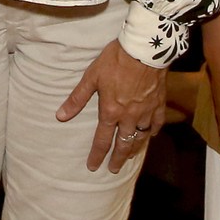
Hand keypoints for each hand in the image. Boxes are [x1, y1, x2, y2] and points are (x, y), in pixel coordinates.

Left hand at [56, 39, 166, 172]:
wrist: (143, 50)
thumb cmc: (115, 61)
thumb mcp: (91, 77)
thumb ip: (77, 99)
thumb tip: (60, 116)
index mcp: (111, 112)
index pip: (102, 140)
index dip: (97, 155)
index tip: (93, 167)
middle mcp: (129, 117)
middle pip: (123, 144)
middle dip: (118, 159)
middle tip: (114, 169)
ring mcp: (147, 112)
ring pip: (141, 137)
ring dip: (135, 148)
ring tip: (130, 156)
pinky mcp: (159, 103)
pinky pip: (158, 123)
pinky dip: (153, 131)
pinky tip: (152, 134)